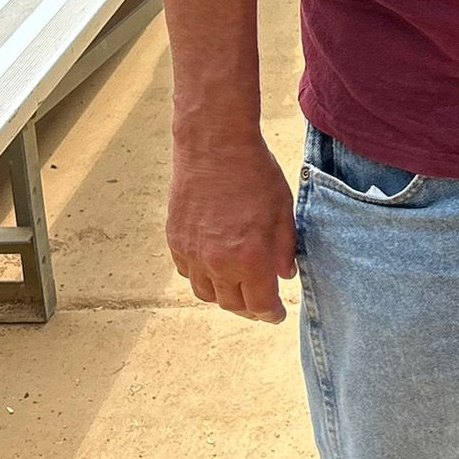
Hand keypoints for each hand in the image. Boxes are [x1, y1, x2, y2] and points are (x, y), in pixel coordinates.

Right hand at [167, 129, 298, 321]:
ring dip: (224, 294)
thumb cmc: (255, 173)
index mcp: (249, 257)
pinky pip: (187, 272)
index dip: (271, 314)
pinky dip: (202, 275)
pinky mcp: (174, 240)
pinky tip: (214, 264)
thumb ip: (284, 249)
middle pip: (232, 304)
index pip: (260, 305)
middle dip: (249, 308)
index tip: (277, 314)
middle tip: (260, 302)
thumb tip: (284, 275)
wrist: (215, 144)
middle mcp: (216, 262)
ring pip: (206, 293)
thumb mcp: (283, 211)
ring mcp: (192, 253)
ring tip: (237, 285)